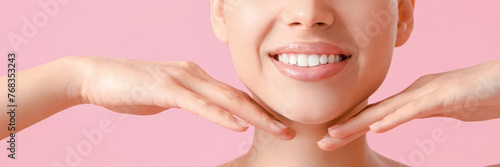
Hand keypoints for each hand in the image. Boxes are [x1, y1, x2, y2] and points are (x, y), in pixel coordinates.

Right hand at [77, 56, 295, 139]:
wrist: (95, 76)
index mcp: (195, 76)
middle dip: (266, 114)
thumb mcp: (166, 94)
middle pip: (237, 95)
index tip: (277, 124)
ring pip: (225, 98)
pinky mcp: (166, 89)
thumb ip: (187, 98)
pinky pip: (199, 105)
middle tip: (289, 130)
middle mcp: (194, 73)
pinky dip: (221, 116)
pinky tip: (239, 125)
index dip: (257, 109)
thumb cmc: (130, 87)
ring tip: (277, 129)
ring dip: (254, 115)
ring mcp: (181, 79)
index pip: (232, 95)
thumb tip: (203, 107)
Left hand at [318, 60, 499, 150]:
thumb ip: (420, 110)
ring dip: (359, 123)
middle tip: (323, 140)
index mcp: (414, 97)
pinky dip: (394, 119)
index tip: (333, 135)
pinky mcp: (444, 98)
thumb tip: (401, 117)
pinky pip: (415, 110)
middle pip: (375, 112)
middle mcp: (415, 92)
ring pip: (387, 110)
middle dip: (347, 126)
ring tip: (335, 134)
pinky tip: (376, 128)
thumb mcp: (443, 107)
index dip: (354, 124)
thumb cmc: (478, 93)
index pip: (379, 113)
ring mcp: (428, 94)